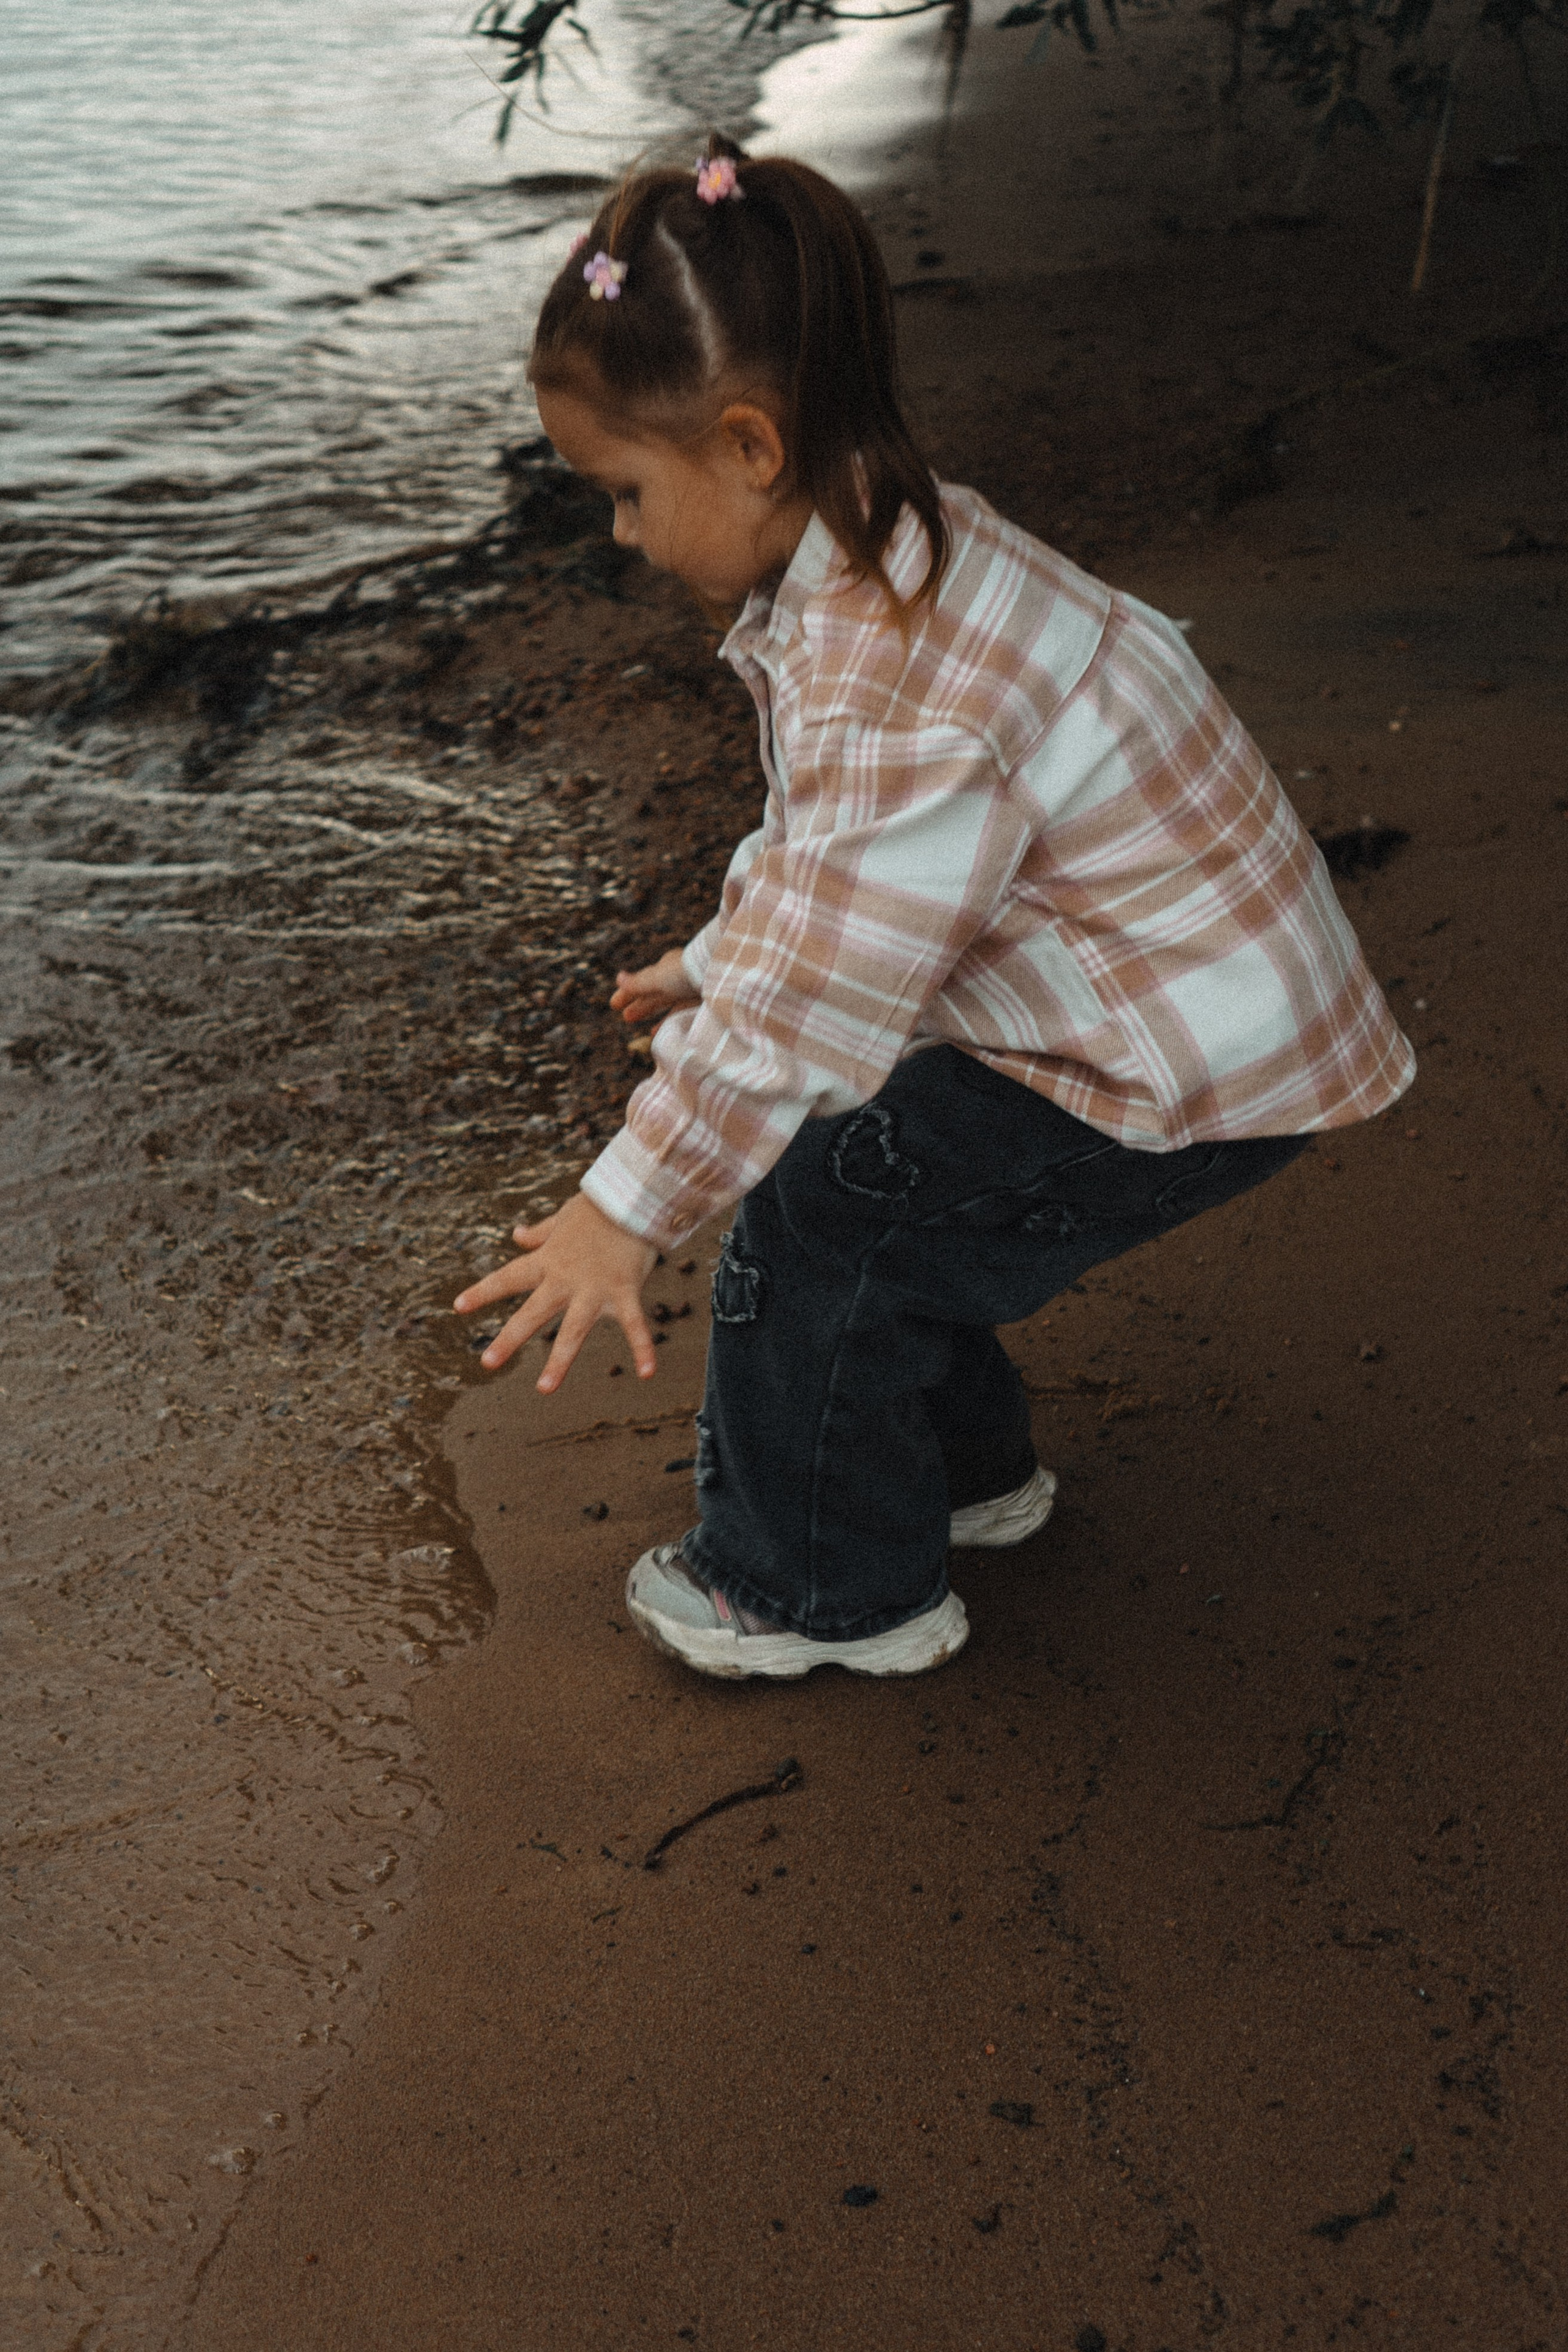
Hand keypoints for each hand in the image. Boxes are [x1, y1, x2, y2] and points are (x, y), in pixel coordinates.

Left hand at [453, 1193, 658, 1392]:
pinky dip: (643, 1349)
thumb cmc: (600, 1206)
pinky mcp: (625, 1291)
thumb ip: (541, 1232)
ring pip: (573, 1330)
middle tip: (487, 1363)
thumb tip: (517, 1234)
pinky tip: (648, 1374)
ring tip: (544, 1389)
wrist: (634, 1195)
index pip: (508, 1278)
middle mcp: (565, 1279)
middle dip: (509, 1338)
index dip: (483, 1292)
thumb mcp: (564, 1217)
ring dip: (559, 1361)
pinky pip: (635, 1325)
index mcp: (548, 1261)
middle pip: (532, 1312)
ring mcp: (595, 1288)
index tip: (459, 1307)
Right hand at [610, 947, 699, 1028]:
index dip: (628, 992)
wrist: (726, 979)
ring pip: (670, 1003)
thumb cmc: (688, 973)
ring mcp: (695, 991)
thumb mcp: (659, 978)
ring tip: (644, 1026)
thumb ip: (639, 982)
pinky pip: (685, 1013)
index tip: (614, 1005)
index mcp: (670, 966)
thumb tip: (618, 978)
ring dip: (654, 1013)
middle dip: (640, 1003)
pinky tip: (665, 1031)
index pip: (644, 980)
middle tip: (625, 1016)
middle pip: (656, 992)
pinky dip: (672, 1021)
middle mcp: (682, 977)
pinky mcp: (706, 1004)